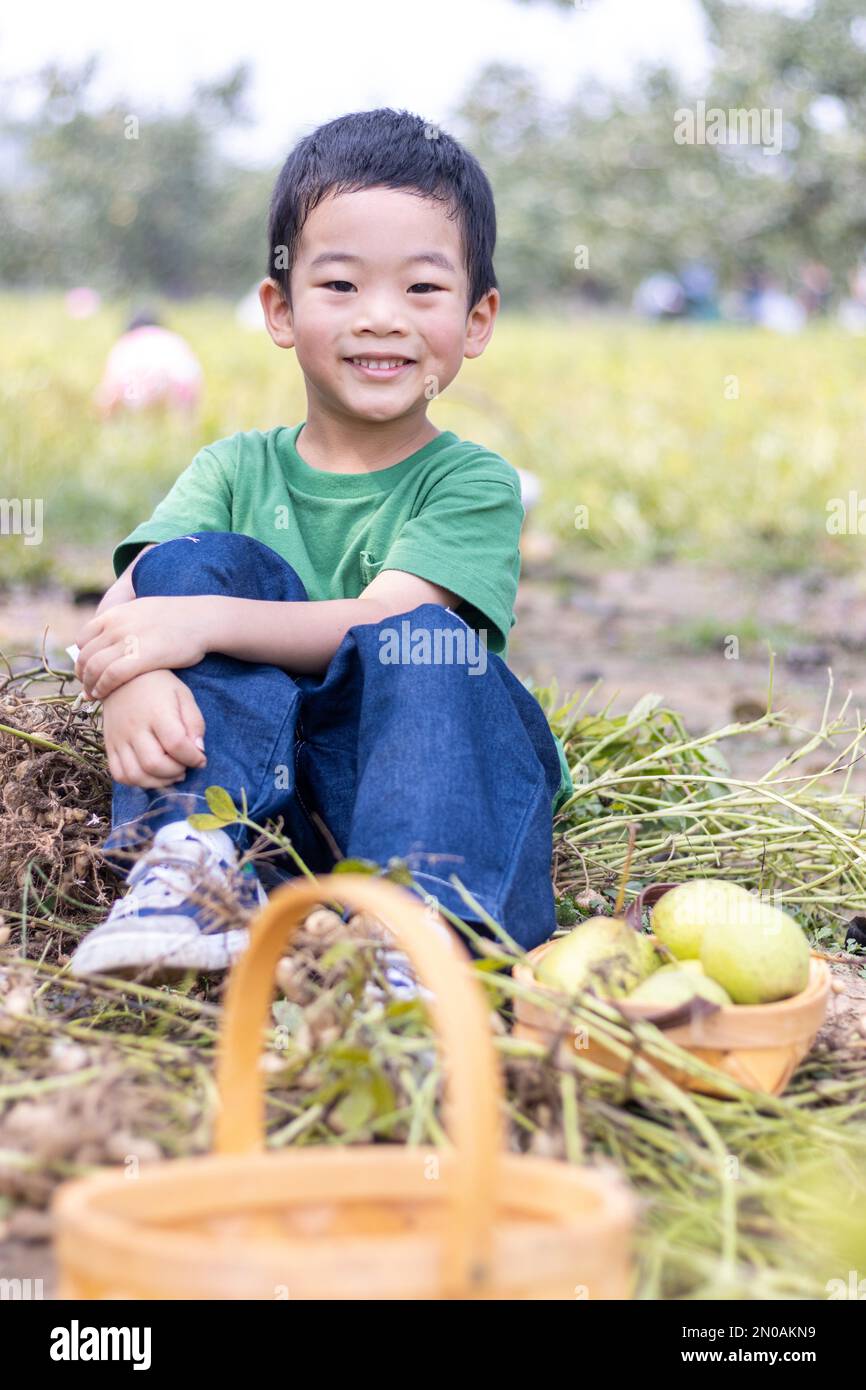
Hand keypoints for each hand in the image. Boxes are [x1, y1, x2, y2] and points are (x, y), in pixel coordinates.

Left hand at [76, 596, 211, 698]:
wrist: (202, 619)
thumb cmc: (179, 618)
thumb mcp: (144, 609)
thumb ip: (125, 620)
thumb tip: (115, 630)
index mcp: (116, 613)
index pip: (84, 637)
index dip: (82, 656)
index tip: (87, 669)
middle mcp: (116, 625)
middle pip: (86, 655)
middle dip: (83, 674)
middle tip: (87, 687)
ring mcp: (126, 640)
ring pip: (94, 667)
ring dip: (89, 684)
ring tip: (93, 695)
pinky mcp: (139, 657)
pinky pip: (110, 676)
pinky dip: (102, 688)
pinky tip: (104, 695)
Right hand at [102, 669, 206, 787]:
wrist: (121, 676)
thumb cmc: (159, 686)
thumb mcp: (183, 695)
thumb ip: (194, 722)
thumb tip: (199, 750)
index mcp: (157, 713)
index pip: (176, 744)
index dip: (193, 758)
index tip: (201, 759)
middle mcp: (135, 728)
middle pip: (154, 764)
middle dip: (175, 772)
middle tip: (185, 766)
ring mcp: (119, 738)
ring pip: (135, 774)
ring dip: (157, 782)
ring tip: (171, 773)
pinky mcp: (109, 745)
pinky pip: (119, 774)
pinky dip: (136, 782)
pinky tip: (151, 774)